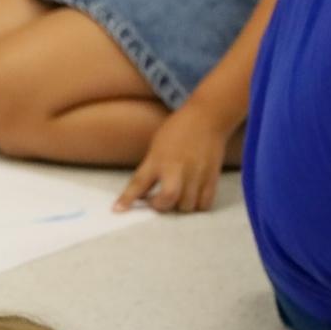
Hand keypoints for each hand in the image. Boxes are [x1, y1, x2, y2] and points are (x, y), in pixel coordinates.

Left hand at [115, 101, 238, 212]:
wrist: (206, 119)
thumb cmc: (177, 131)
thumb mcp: (156, 148)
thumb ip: (150, 171)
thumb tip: (142, 195)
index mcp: (158, 159)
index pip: (138, 183)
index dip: (127, 199)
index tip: (118, 210)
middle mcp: (177, 168)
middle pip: (167, 199)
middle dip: (160, 207)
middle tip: (158, 202)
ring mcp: (196, 174)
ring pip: (187, 206)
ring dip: (178, 207)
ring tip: (176, 198)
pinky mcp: (212, 177)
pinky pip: (204, 204)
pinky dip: (196, 206)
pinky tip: (192, 198)